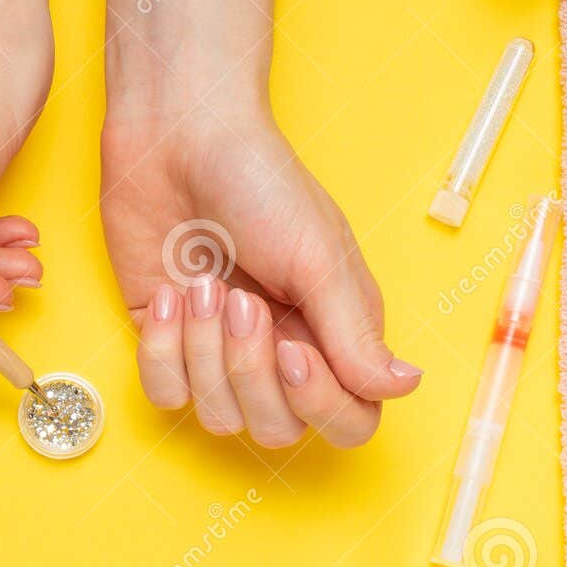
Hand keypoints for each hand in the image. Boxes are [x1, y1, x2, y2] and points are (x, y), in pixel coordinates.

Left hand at [102, 0, 418, 448]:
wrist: (177, 137)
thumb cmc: (259, 182)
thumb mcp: (317, 256)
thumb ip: (355, 334)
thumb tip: (405, 387)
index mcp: (334, 333)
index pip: (349, 420)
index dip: (321, 405)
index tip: (295, 351)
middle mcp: (282, 351)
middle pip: (278, 429)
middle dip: (251, 372)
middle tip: (241, 299)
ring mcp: (220, 353)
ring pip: (218, 416)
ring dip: (204, 353)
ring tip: (203, 284)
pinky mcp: (165, 342)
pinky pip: (165, 394)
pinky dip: (161, 353)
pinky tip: (169, 298)